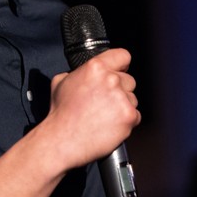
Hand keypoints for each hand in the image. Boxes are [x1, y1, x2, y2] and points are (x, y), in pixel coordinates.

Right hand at [43, 48, 139, 169]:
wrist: (62, 140)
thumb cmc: (61, 115)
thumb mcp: (61, 82)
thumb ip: (78, 72)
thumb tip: (84, 72)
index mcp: (95, 68)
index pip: (123, 56)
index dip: (121, 65)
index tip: (119, 71)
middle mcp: (110, 80)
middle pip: (129, 80)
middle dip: (120, 90)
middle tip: (104, 102)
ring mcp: (121, 98)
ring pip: (133, 99)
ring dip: (123, 106)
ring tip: (104, 116)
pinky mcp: (129, 116)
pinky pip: (136, 115)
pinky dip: (126, 121)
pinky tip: (110, 125)